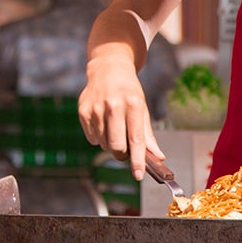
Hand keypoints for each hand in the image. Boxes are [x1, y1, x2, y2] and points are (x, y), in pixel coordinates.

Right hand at [79, 50, 160, 180]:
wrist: (108, 68)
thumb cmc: (129, 90)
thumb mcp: (142, 107)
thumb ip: (147, 134)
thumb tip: (158, 157)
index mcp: (133, 104)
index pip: (136, 139)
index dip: (137, 160)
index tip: (138, 175)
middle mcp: (113, 105)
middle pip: (116, 146)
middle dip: (122, 154)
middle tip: (125, 150)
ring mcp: (96, 108)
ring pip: (103, 144)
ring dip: (110, 143)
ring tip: (114, 128)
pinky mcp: (83, 111)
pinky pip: (92, 138)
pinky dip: (99, 136)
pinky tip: (103, 122)